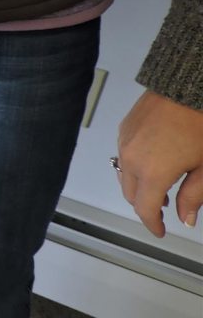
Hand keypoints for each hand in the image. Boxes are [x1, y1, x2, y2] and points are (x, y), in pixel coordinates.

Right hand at [117, 90, 202, 236]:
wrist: (186, 86)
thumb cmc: (199, 120)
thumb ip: (194, 196)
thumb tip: (186, 217)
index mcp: (152, 172)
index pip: (144, 209)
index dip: (153, 225)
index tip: (160, 231)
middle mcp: (132, 158)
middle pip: (130, 194)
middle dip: (145, 206)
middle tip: (163, 210)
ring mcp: (125, 142)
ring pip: (123, 175)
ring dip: (138, 185)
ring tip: (160, 186)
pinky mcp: (125, 128)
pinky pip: (123, 155)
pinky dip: (135, 166)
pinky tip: (152, 162)